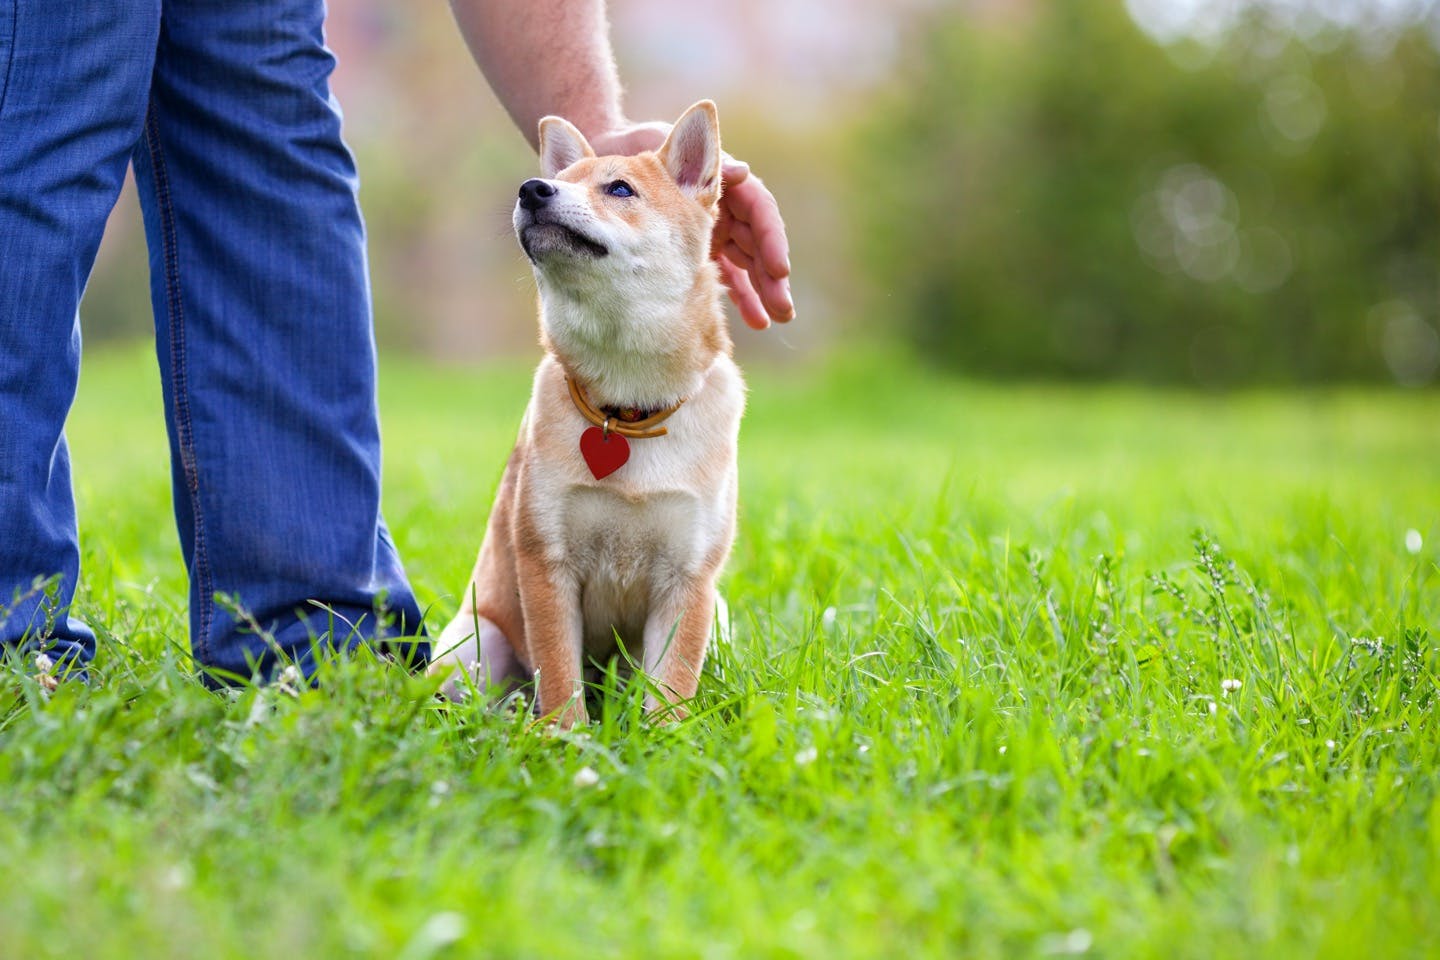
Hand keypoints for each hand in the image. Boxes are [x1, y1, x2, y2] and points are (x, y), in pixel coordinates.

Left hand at [591, 123, 794, 328]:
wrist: (600, 163)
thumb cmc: (631, 147)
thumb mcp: (659, 143)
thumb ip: (692, 158)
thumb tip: (743, 170)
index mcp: (723, 183)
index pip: (759, 211)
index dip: (771, 239)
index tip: (778, 269)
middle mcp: (724, 207)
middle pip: (758, 242)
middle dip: (772, 275)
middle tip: (783, 308)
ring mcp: (714, 231)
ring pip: (749, 263)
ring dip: (764, 290)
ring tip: (776, 318)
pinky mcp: (699, 251)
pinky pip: (729, 277)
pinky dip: (743, 296)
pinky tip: (755, 320)